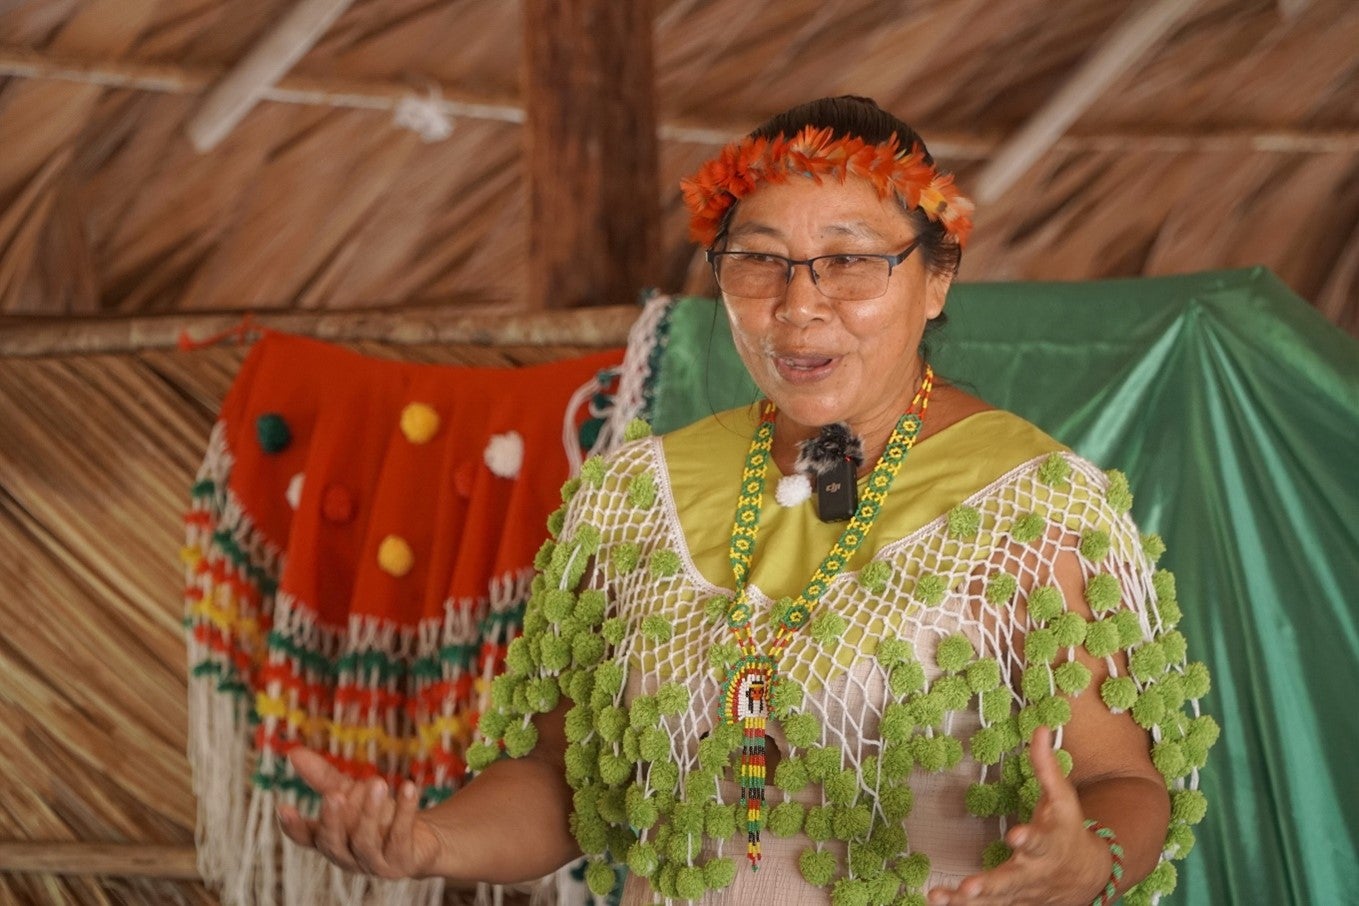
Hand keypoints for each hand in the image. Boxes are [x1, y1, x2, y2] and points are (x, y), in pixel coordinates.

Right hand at [276, 748, 446, 879]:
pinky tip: (409, 788)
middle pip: (332, 841)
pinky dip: (404, 811)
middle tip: (335, 794)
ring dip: (370, 812)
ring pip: (365, 841)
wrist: (421, 842)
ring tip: (378, 783)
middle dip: (332, 819)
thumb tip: (293, 752)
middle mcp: (347, 855)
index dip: (293, 826)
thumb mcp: (350, 794)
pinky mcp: (401, 861)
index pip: (305, 837)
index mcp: (330, 840)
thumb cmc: (377, 817)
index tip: (283, 808)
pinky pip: (400, 836)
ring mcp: (373, 862)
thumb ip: (323, 778)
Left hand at [926, 727, 1109, 905]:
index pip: (1040, 840)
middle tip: (971, 887)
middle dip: (991, 885)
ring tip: (939, 896)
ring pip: (994, 901)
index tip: (1015, 835)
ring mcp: (1021, 892)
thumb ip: (1047, 765)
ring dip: (967, 902)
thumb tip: (1040, 727)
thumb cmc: (1068, 829)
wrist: (1089, 875)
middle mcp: (1034, 871)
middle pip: (1012, 881)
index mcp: (1049, 842)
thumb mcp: (1063, 797)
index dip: (1029, 838)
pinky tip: (935, 900)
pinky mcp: (1011, 903)